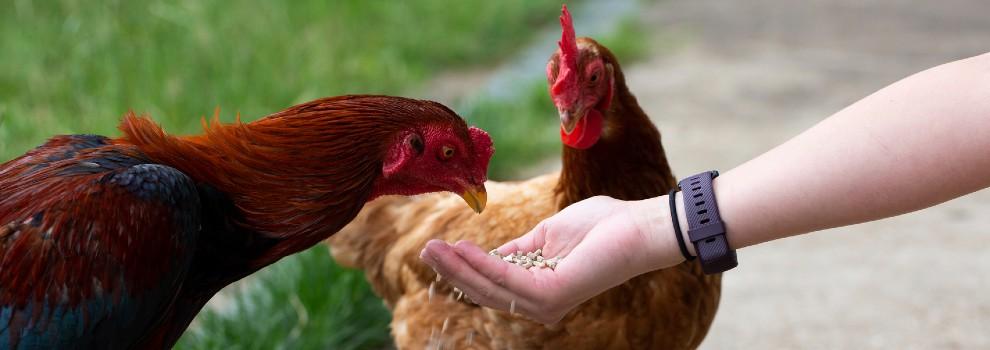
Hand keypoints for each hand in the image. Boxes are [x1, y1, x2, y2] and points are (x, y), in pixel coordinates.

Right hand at [419, 195, 682, 323]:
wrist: (635, 226)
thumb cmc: (600, 226)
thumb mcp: (546, 235)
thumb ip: (518, 249)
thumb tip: (490, 253)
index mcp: (539, 290)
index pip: (491, 284)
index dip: (462, 268)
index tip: (436, 247)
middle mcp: (540, 304)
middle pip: (484, 291)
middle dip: (452, 270)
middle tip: (426, 249)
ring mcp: (546, 303)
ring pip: (489, 288)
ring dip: (458, 268)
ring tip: (433, 248)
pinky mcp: (551, 295)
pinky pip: (506, 279)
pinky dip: (481, 264)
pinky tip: (462, 248)